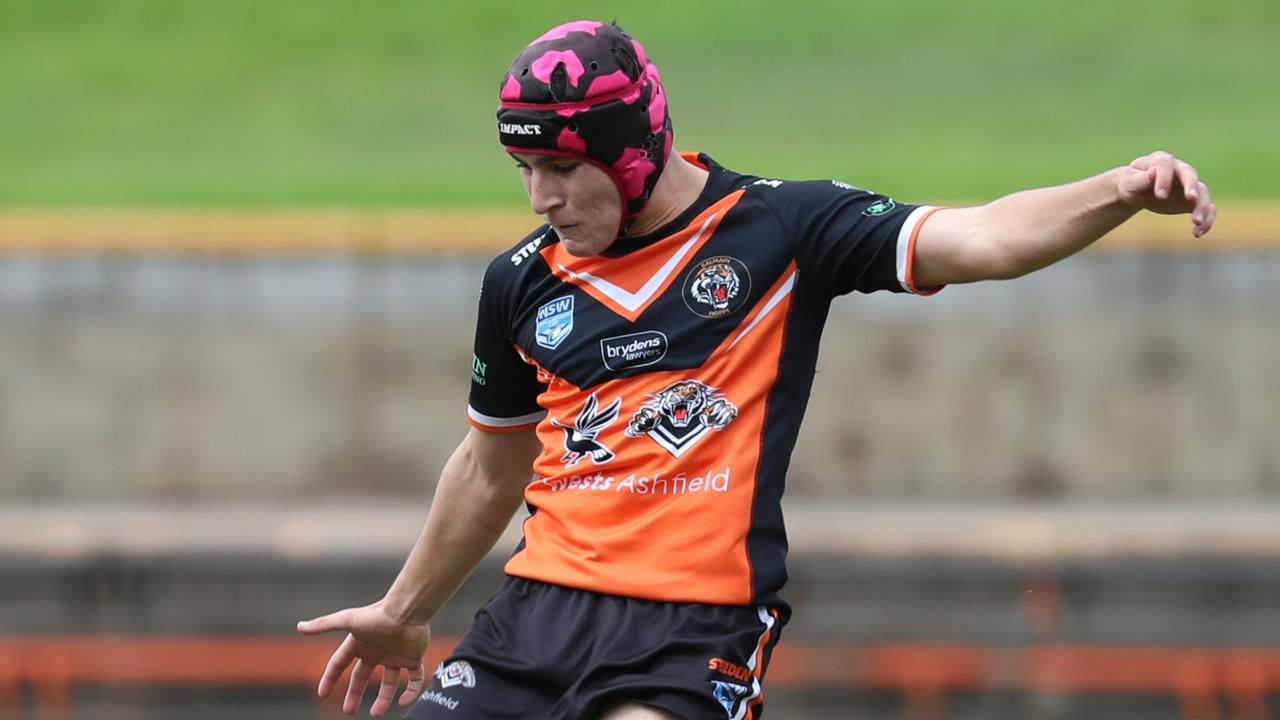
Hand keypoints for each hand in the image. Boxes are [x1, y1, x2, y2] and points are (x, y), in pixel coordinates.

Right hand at [296, 600, 431, 716]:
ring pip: (389, 682)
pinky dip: (411, 691)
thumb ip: (324, 624)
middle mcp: (376, 650)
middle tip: (349, 711)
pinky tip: (403, 701)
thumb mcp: (347, 620)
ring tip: (376, 713)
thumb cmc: (377, 615)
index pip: (339, 663)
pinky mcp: (413, 658)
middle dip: (355, 694)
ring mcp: (395, 655)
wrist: (407, 610)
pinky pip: (414, 679)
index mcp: (359, 643)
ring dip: (384, 699)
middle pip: (362, 677)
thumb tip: (300, 627)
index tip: (323, 694)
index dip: (330, 678)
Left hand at [1116, 150, 1216, 237]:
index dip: (1164, 179)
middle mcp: (1179, 170)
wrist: (1137, 190)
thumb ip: (1140, 179)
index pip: (1165, 165)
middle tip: (1191, 199)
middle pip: (1190, 175)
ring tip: (1196, 222)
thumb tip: (1153, 173)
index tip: (1160, 196)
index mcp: (1161, 161)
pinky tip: (1198, 233)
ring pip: (1202, 193)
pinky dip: (1206, 220)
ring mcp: (1189, 185)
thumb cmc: (1131, 182)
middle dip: (1192, 187)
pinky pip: (1206, 208)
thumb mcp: (1130, 182)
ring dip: (1202, 207)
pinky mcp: (1194, 201)